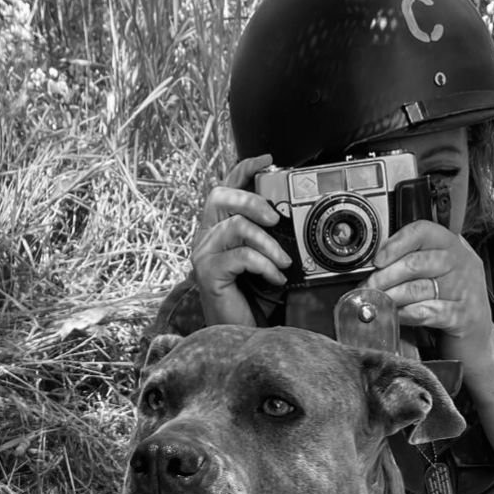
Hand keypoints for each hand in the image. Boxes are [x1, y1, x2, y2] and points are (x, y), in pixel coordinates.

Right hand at [191, 153, 291, 325]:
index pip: (225, 186)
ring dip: (268, 244)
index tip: (268, 161)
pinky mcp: (208, 273)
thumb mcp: (262, 259)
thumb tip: (289, 216)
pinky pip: (241, 256)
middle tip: (277, 219)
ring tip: (284, 262)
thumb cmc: (251, 297)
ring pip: (236, 226)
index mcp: (217, 228)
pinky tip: (276, 278)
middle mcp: (206, 236)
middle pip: (221, 196)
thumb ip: (267, 236)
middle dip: (253, 201)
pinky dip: (265, 265)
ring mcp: (204, 254)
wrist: (239, 332)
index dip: (244, 168)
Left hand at [367, 220, 493, 362]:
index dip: (396, 244)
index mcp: (454, 247)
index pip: (423, 232)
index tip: (378, 260)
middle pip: (416, 262)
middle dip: (386, 276)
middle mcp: (463, 264)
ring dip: (392, 296)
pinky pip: (429, 311)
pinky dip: (407, 314)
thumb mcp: (436, 277)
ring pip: (420, 287)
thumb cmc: (450, 306)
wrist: (476, 342)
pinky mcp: (464, 316)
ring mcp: (466, 290)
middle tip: (369, 287)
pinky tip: (397, 316)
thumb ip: (414, 266)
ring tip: (377, 303)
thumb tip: (376, 266)